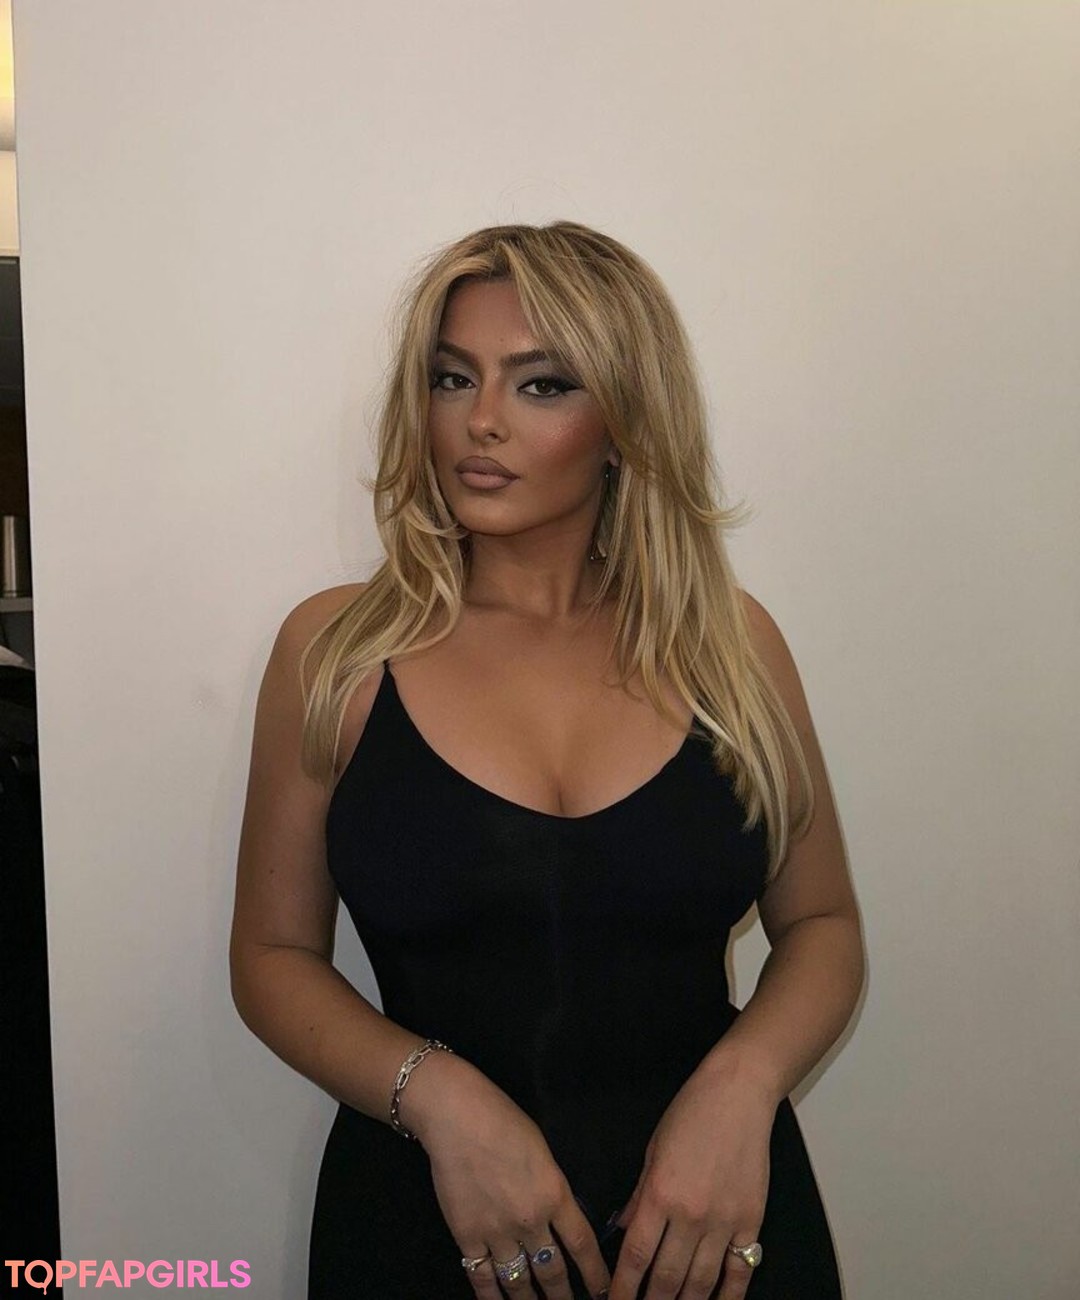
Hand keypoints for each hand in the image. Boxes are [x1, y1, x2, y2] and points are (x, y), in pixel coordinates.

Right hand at [407, 1056, 611, 1299]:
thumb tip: (558, 1216)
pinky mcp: (467, 1236)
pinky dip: (491, 1297)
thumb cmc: (502, 1121)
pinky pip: (482, 1277)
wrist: (457, 1117)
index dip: (595, 1275)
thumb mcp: (542, 1152)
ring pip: (519, 1282)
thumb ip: (552, 1187)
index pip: (583, 1245)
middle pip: (553, 1272)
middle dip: (564, 1298)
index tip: (604, 1292)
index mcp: (554, 1194)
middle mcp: (530, 1221)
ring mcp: (497, 1232)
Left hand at [608, 1059, 776, 1299]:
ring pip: (701, 1281)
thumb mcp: (653, 1149)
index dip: (623, 1288)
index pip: (635, 1256)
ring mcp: (724, 1221)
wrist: (738, 1093)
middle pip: (667, 1277)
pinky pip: (740, 1269)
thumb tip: (624, 1228)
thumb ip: (640, 1195)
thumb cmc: (692, 1112)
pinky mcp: (752, 1220)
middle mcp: (691, 1214)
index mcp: (660, 1194)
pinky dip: (729, 1295)